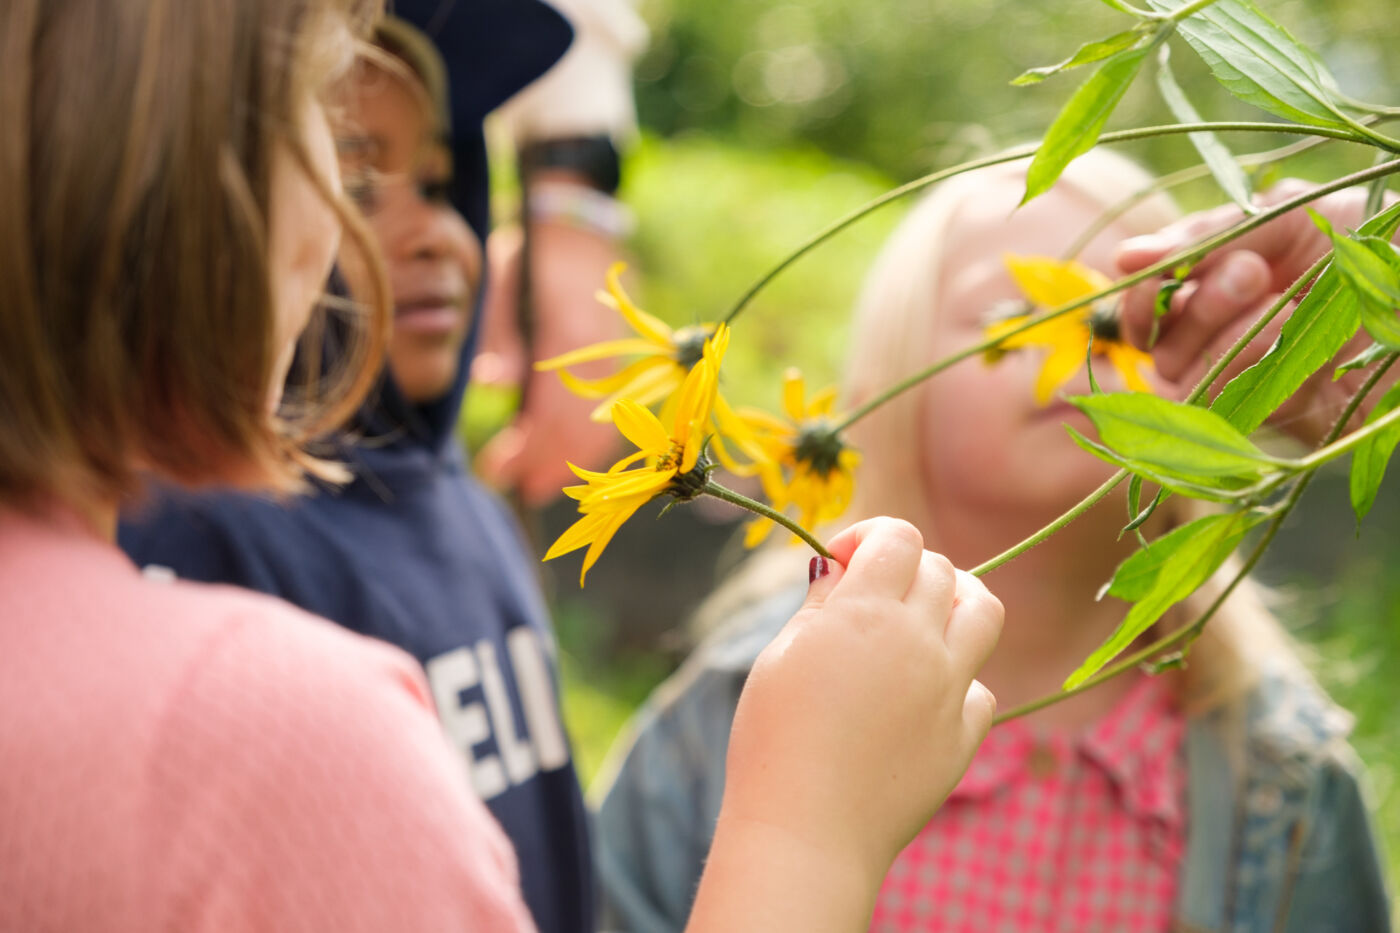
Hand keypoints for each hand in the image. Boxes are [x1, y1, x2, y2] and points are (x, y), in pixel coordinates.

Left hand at [473, 205, 626, 504]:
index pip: (549, 408)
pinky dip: (597, 441)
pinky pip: (620, 412)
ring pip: (603, 421)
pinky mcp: (625, 361)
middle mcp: (600, 352)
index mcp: (567, 334)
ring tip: (542, 486)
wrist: (577, 228)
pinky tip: (575, 459)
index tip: (499, 472)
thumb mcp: (502, 284)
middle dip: (548, 463)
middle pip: (578, 425)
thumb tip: (492, 386)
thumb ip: (500, 336)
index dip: (527, 448)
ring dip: (573, 460)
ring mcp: (617, 358)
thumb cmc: (529, 256)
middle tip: (517, 489)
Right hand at [687, 519, 1001, 931]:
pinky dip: (958, 678)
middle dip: (906, 569)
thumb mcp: (780, 656)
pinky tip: (923, 693)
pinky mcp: (964, 735)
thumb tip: (841, 570)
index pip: (898, 537)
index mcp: (866, 613)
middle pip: (941, 569)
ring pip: (984, 612)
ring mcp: (949, 689)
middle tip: (872, 596)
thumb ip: (820, 604)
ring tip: (927, 619)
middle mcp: (919, 641)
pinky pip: (980, 686)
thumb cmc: (774, 741)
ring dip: (958, 601)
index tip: (843, 562)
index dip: (870, 536)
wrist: (806, 831)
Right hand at [1117, 181, 1385, 443]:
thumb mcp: (1289, 216)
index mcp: (1213, 287)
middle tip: (1253, 273)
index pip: (1142, 309)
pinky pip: (1235, 403)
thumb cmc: (1373, 243)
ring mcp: (1247, 381)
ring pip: (1187, 379)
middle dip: (1198, 308)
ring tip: (1288, 305)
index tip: (1155, 270)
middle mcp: (1219, 339)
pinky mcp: (1279, 416)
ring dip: (1233, 337)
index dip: (1142, 296)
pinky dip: (1262, 368)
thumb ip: (1209, 234)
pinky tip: (1304, 343)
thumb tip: (1123, 258)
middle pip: (1156, 348)